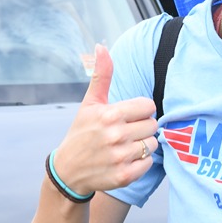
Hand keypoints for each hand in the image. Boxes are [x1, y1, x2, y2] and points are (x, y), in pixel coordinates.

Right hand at [52, 44, 158, 195]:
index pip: (148, 106)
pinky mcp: (124, 176)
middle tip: (125, 132)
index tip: (127, 116)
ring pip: (152, 144)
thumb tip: (101, 46)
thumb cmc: (81, 132)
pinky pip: (148, 163)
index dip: (140, 111)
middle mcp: (116, 135)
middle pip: (152, 125)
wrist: (68, 170)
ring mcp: (120, 157)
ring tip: (124, 146)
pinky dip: (140, 162)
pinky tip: (125, 160)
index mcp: (110, 114)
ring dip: (142, 145)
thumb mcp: (89, 103)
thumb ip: (100, 75)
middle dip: (141, 127)